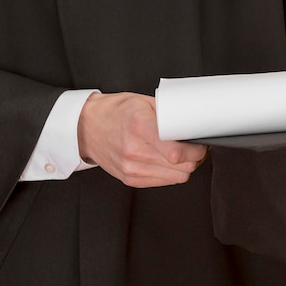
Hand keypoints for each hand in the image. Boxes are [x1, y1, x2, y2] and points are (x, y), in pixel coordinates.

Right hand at [77, 92, 207, 186]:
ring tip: (181, 154)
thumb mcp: (143, 102)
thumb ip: (169, 114)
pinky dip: (171, 173)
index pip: (179, 152)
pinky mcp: (131, 179)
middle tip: (195, 147)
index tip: (200, 142)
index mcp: (141, 127)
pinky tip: (166, 161)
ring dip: (185, 167)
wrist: (86, 127)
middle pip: (183, 167)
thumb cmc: (115, 112)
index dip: (197, 149)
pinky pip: (164, 182)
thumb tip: (193, 123)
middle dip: (195, 158)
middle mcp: (135, 151)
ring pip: (177, 177)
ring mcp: (132, 168)